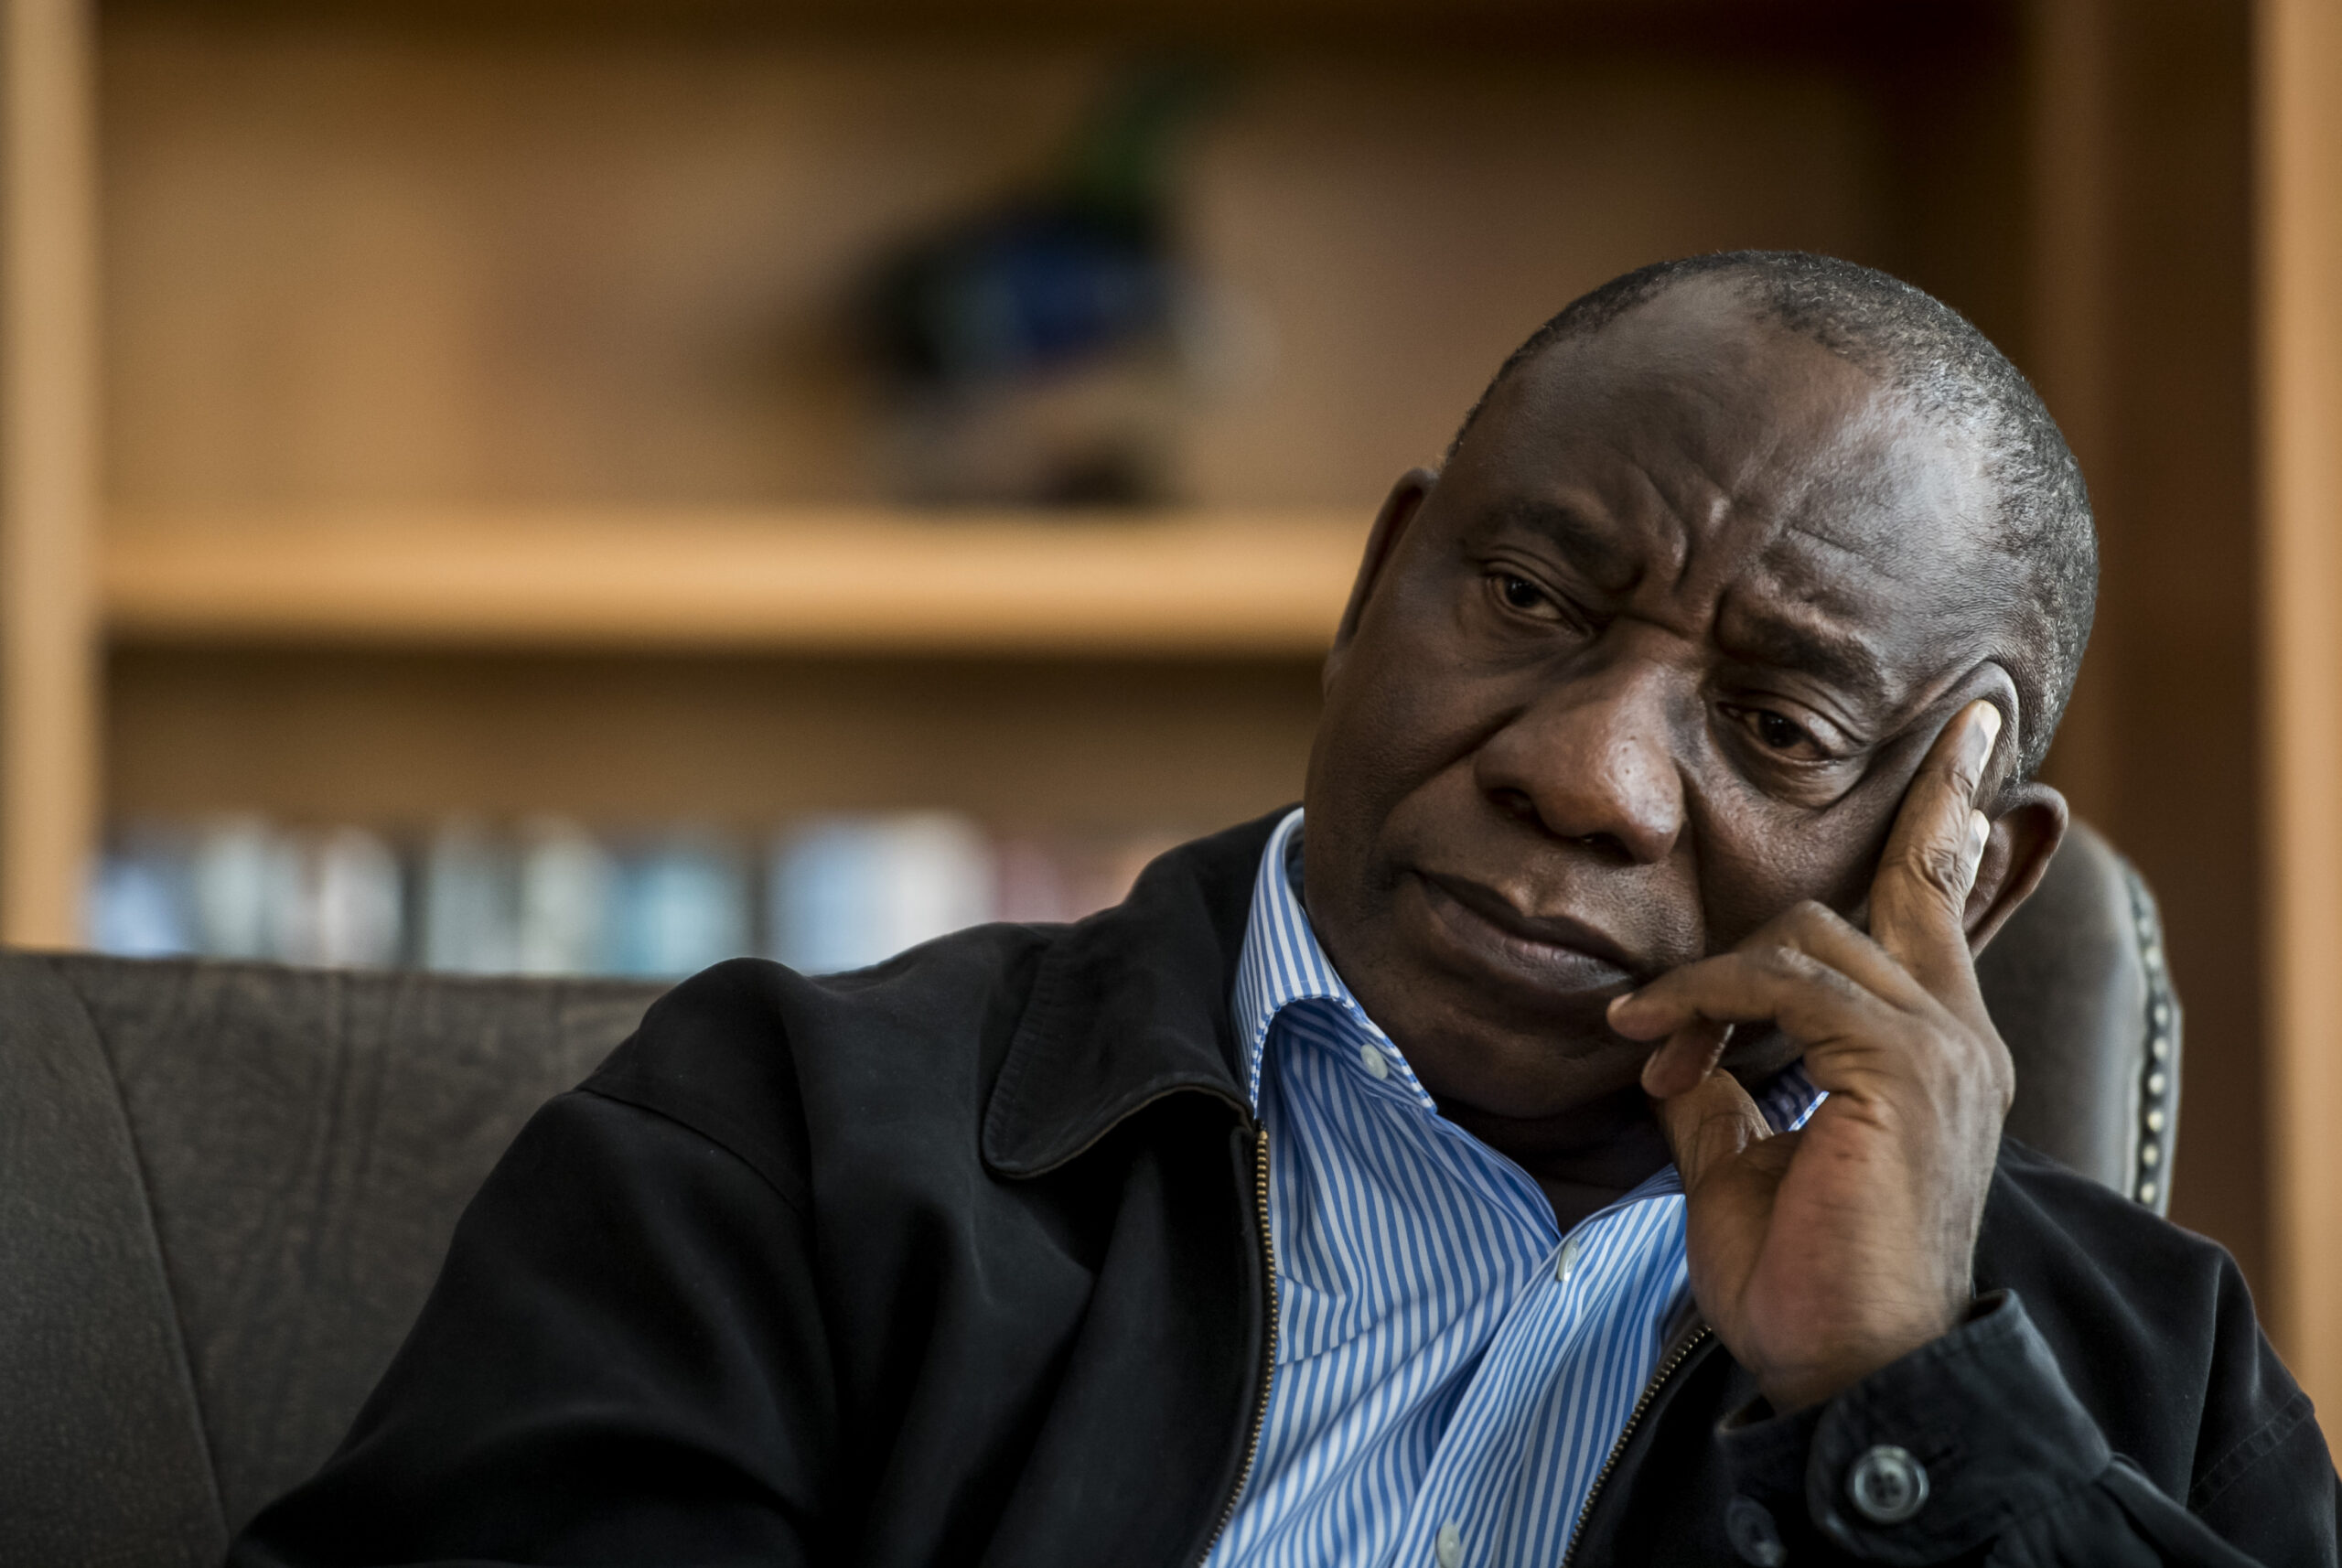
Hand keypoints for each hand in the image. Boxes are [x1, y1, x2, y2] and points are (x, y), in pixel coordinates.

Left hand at [1607, 701, 2013, 1411]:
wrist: (1841, 1369)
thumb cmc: (1798, 1279)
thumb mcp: (1739, 1160)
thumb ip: (1721, 1082)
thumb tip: (1674, 1040)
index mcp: (1935, 1050)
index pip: (1937, 907)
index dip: (1948, 817)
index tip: (1971, 731)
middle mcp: (1956, 1035)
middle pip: (1909, 884)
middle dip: (1897, 825)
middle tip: (1844, 837)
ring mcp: (1939, 1047)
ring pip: (1807, 937)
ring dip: (1708, 982)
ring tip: (1651, 1046)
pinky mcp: (1902, 1067)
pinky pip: (1785, 984)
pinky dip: (1705, 999)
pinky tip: (1657, 1040)